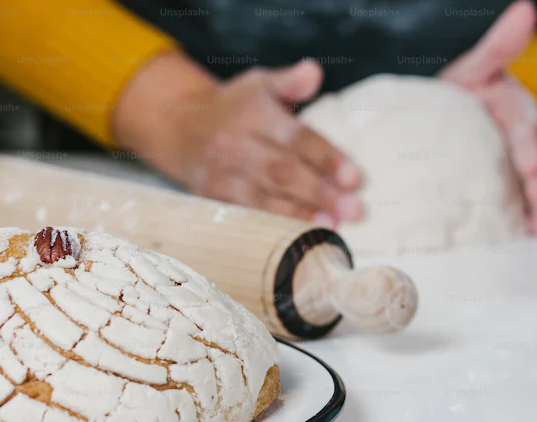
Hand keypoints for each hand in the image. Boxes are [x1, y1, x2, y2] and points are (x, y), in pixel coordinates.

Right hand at [114, 54, 361, 226]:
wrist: (181, 128)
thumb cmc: (235, 107)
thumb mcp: (259, 85)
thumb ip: (289, 82)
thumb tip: (313, 71)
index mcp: (250, 112)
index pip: (294, 137)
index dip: (325, 158)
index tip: (355, 178)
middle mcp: (232, 143)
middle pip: (280, 171)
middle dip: (318, 192)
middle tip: (354, 209)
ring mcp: (220, 174)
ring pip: (262, 198)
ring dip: (299, 214)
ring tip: (332, 226)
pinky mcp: (212, 197)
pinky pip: (246, 214)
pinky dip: (274, 227)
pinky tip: (301, 236)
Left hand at [440, 0, 536, 234]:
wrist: (437, 122)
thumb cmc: (456, 94)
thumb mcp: (473, 69)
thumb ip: (497, 47)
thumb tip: (525, 10)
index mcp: (514, 108)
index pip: (525, 126)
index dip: (529, 145)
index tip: (529, 165)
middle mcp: (522, 137)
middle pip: (536, 159)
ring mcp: (517, 163)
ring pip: (536, 183)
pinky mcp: (509, 185)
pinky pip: (525, 202)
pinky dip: (533, 218)